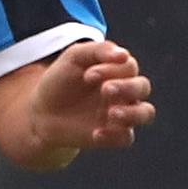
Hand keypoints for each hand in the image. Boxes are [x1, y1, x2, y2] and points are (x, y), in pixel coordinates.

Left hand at [3, 39, 152, 166]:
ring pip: (145, 113)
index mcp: (117, 70)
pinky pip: (126, 138)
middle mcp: (124, 91)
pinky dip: (114, 135)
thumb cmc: (60, 80)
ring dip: (133, 112)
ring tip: (111, 113)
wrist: (41, 112)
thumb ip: (98, 50)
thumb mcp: (74, 57)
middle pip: (143, 87)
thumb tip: (124, 55)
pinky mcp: (112, 136)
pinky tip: (95, 133)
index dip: (113, 69)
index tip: (88, 75)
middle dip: (127, 87)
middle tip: (104, 90)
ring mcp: (120, 114)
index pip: (129, 66)